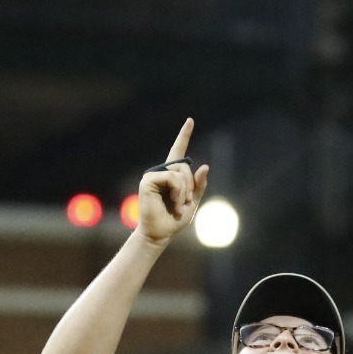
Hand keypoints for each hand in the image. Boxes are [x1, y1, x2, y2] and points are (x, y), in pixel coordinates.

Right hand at [137, 118, 209, 243]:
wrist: (161, 232)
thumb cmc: (175, 218)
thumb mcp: (193, 201)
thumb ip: (199, 185)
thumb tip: (205, 166)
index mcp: (172, 174)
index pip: (178, 151)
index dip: (184, 135)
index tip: (190, 120)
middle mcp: (162, 171)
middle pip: (185, 167)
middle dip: (191, 186)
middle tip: (186, 202)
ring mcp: (154, 175)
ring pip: (179, 173)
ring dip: (184, 191)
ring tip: (178, 205)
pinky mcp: (147, 181)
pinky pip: (171, 178)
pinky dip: (177, 191)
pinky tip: (173, 201)